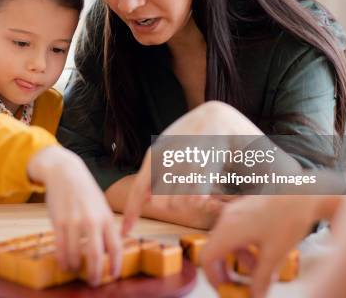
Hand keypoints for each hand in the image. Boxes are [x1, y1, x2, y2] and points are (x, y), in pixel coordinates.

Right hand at [28, 146, 121, 285]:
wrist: (66, 173)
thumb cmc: (85, 192)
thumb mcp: (101, 206)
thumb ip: (106, 226)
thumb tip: (110, 249)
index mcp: (106, 218)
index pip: (115, 247)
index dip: (115, 265)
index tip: (113, 276)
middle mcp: (92, 220)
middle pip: (95, 255)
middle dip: (94, 274)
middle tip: (93, 282)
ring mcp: (74, 221)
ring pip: (75, 254)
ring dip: (75, 267)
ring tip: (75, 271)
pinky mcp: (58, 221)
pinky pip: (60, 247)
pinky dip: (62, 260)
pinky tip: (64, 265)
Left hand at [122, 101, 263, 233]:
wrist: (221, 115)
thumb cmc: (194, 136)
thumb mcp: (170, 150)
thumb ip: (156, 173)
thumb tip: (145, 199)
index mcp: (155, 154)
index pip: (138, 189)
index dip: (131, 212)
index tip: (124, 231)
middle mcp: (166, 157)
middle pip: (160, 202)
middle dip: (170, 204)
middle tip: (185, 192)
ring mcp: (186, 160)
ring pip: (179, 202)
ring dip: (188, 200)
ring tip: (199, 184)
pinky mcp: (207, 162)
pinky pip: (198, 197)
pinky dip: (202, 198)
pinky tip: (208, 187)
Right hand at [201, 195, 339, 297]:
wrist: (304, 193)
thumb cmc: (289, 218)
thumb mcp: (275, 254)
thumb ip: (261, 278)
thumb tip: (255, 296)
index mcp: (229, 229)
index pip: (207, 257)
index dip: (213, 277)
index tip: (225, 289)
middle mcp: (227, 218)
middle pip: (215, 249)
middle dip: (227, 269)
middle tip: (240, 284)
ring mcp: (234, 211)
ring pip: (227, 241)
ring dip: (240, 259)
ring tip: (261, 269)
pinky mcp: (243, 208)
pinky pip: (235, 231)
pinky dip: (244, 246)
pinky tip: (263, 252)